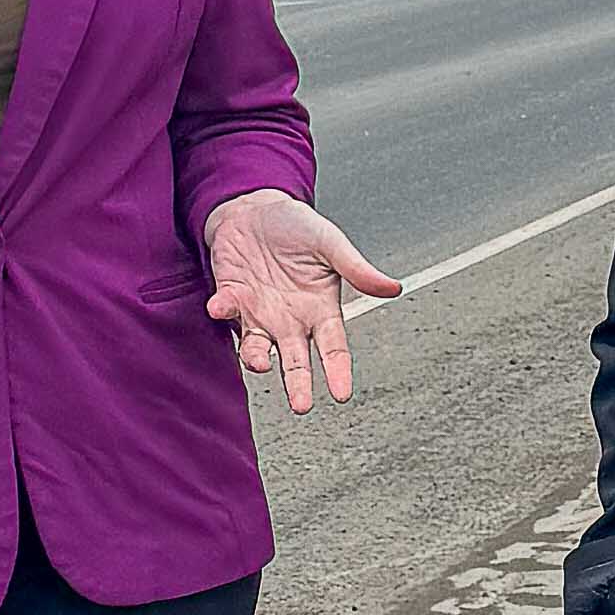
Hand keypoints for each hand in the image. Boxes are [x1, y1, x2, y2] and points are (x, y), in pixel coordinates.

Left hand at [204, 188, 401, 413]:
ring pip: (257, 348)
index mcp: (319, 309)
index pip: (333, 348)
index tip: (342, 394)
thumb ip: (357, 269)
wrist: (255, 209)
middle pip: (296, 361)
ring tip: (260, 363)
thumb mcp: (331, 243)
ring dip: (256, 357)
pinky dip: (223, 310)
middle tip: (302, 405)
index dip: (338, 371)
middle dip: (298, 385)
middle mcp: (290, 319)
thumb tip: (392, 288)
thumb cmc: (297, 227)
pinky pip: (226, 311)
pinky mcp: (231, 298)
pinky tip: (222, 306)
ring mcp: (259, 313)